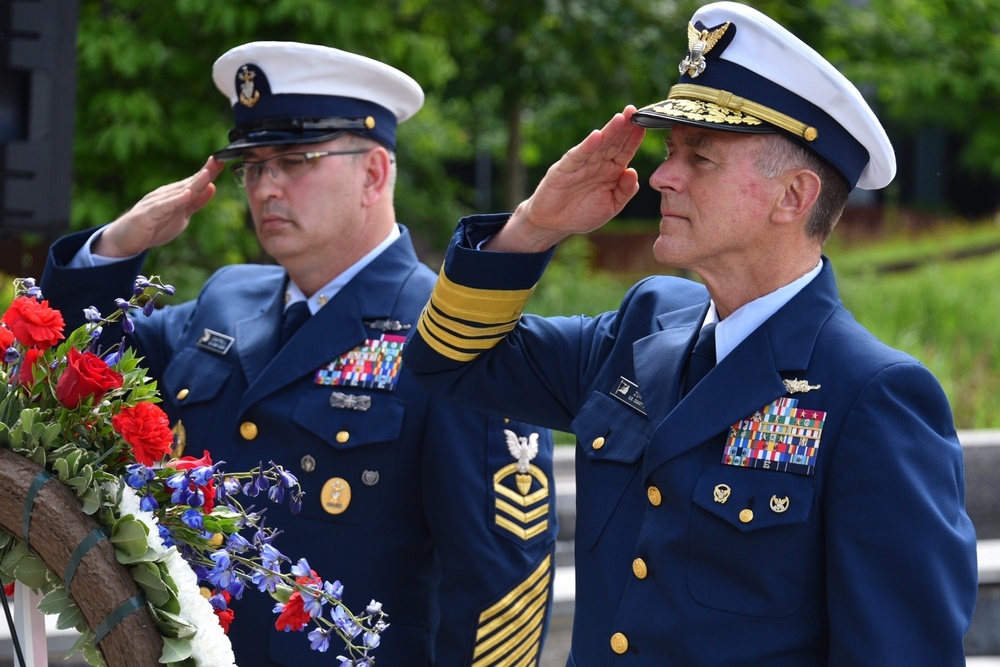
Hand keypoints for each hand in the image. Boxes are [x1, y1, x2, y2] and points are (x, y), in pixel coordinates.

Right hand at [93, 157, 224, 257]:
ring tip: (207, 174)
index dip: (209, 171)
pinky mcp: (148, 214)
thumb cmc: (155, 225)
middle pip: (190, 183)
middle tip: (219, 160)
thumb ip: (196, 202)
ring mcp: (157, 202)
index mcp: (177, 194)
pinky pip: (163, 206)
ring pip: (179, 192)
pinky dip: (175, 200)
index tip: (223, 161)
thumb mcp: (182, 214)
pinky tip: (186, 195)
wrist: (126, 238)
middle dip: (205, 173)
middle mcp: (167, 194)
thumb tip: (213, 186)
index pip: (195, 181)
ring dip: (193, 183)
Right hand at [487, 106, 644, 252]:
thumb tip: (633, 171)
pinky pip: (578, 156)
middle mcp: (598, 163)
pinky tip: (597, 136)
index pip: (626, 150)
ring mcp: (582, 164)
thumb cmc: (582, 213)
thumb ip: (625, 191)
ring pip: (599, 145)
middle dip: (625, 126)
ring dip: (609, 131)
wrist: (554, 223)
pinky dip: (587, 146)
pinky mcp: (565, 168)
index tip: (648, 122)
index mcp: (612, 170)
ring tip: (621, 117)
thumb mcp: (611, 206)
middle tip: (635, 110)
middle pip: (614, 141)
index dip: (636, 137)